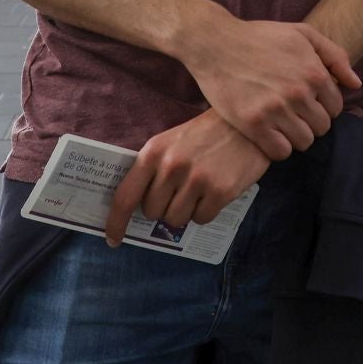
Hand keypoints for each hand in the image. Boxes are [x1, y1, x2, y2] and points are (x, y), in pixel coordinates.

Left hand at [105, 109, 268, 245]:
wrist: (249, 124)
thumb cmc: (207, 134)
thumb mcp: (172, 142)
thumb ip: (153, 169)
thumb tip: (137, 206)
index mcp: (154, 153)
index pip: (125, 197)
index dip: (116, 222)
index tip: (113, 239)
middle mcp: (172, 167)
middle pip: (152, 212)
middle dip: (163, 207)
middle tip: (180, 190)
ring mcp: (196, 180)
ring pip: (175, 219)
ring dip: (185, 211)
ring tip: (199, 190)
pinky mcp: (220, 191)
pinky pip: (201, 219)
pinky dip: (206, 211)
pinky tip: (215, 191)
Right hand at [179, 13, 360, 159]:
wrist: (215, 43)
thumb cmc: (260, 37)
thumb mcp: (302, 34)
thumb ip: (334, 56)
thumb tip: (355, 84)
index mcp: (315, 73)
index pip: (336, 107)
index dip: (323, 105)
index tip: (307, 102)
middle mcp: (299, 93)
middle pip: (322, 127)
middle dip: (311, 121)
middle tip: (293, 114)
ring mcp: (276, 110)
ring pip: (304, 142)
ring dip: (296, 136)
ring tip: (282, 124)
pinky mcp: (253, 124)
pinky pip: (280, 152)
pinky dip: (278, 148)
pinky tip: (269, 135)